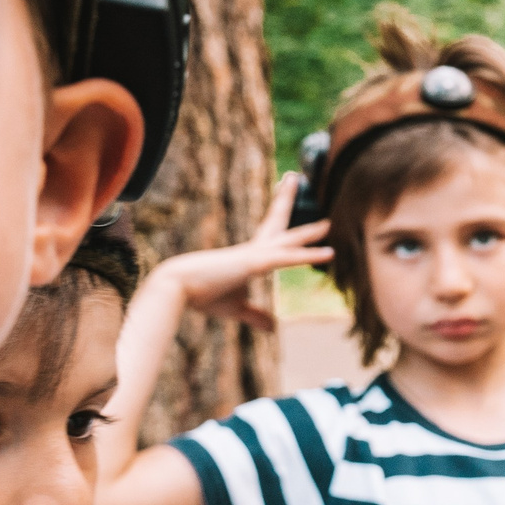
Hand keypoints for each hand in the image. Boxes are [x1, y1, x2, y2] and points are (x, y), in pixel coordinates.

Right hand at [145, 174, 332, 331]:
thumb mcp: (236, 308)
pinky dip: (308, 255)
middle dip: (286, 200)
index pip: (271, 235)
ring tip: (330, 221)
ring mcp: (255, 255)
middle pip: (277, 220)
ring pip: (289, 238)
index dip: (282, 220)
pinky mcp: (254, 263)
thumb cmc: (202, 295)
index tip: (289, 205)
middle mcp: (254, 250)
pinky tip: (330, 253)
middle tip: (295, 177)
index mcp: (250, 257)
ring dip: (310, 230)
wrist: (174, 287)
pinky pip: (287, 258)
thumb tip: (273, 328)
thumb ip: (256, 315)